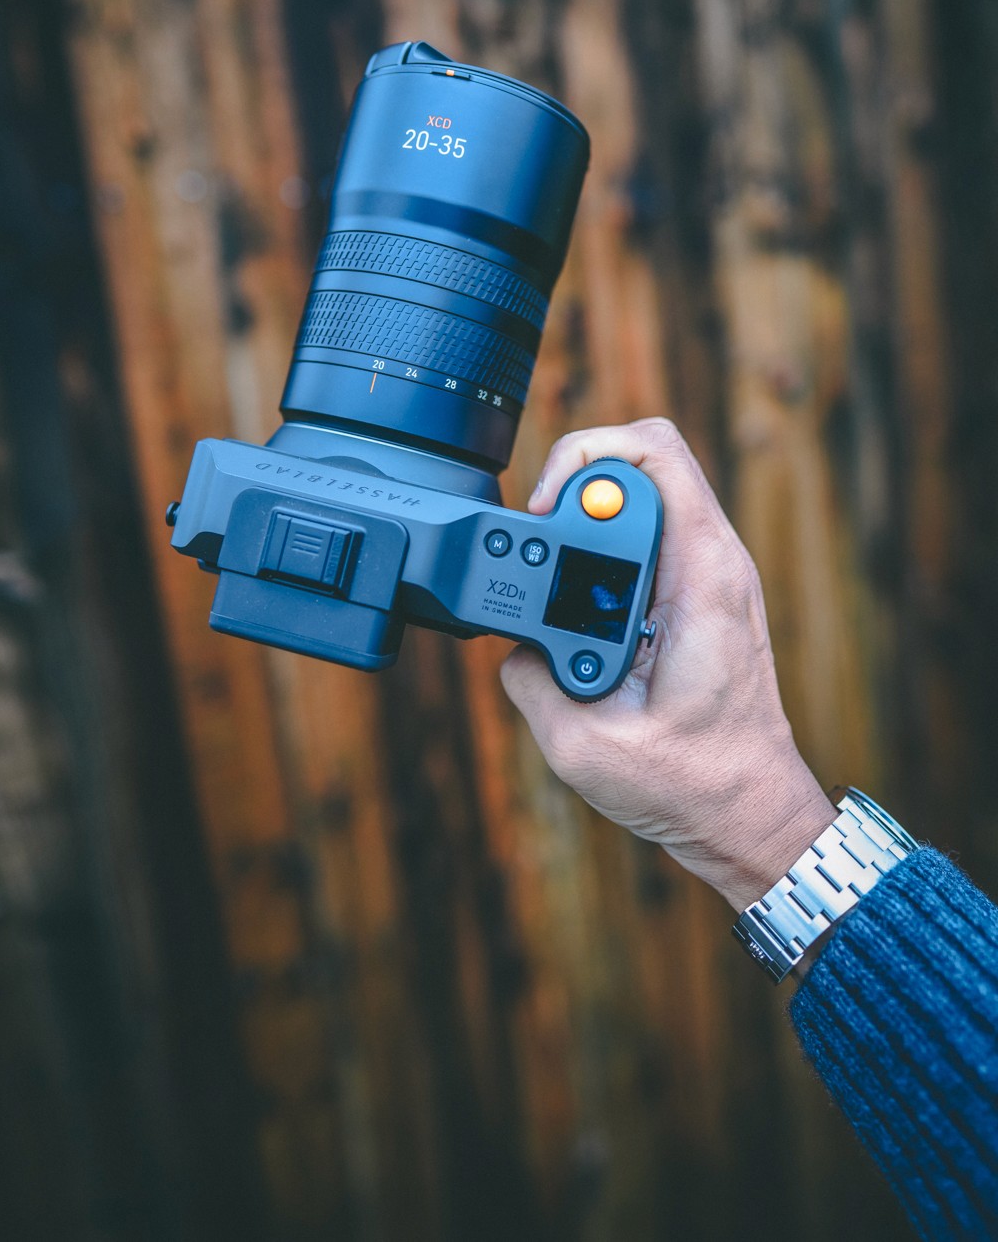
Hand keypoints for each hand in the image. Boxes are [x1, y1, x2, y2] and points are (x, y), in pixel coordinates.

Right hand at [500, 419, 835, 910]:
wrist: (749, 814)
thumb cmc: (693, 784)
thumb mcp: (583, 744)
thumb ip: (529, 680)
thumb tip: (513, 643)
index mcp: (703, 573)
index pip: (654, 449)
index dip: (583, 458)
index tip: (546, 515)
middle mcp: (714, 558)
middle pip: (640, 463)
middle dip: (576, 489)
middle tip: (540, 545)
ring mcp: (709, 574)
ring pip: (640, 499)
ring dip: (586, 526)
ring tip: (553, 580)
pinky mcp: (696, 595)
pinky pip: (643, 541)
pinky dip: (599, 557)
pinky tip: (576, 607)